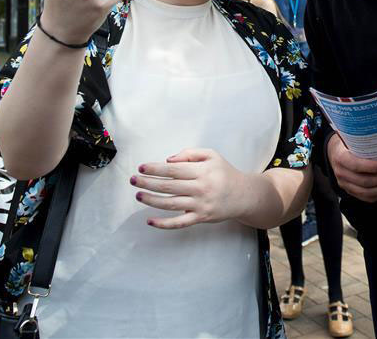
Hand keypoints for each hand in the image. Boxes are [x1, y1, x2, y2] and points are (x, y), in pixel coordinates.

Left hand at [131, 148, 248, 228]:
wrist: (243, 195)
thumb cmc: (224, 173)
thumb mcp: (211, 155)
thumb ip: (190, 154)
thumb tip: (168, 160)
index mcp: (202, 171)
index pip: (174, 169)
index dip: (156, 168)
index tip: (142, 167)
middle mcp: (200, 188)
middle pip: (169, 186)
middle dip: (148, 182)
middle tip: (133, 180)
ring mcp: (200, 205)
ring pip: (171, 204)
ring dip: (152, 200)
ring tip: (138, 195)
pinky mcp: (200, 218)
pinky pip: (179, 223)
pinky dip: (163, 224)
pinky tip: (150, 220)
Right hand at [327, 134, 376, 201]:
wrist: (335, 152)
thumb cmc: (348, 143)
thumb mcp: (351, 137)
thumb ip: (364, 140)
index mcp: (340, 157)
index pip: (355, 165)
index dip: (372, 167)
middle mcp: (341, 173)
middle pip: (364, 181)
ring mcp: (345, 184)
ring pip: (366, 192)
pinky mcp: (350, 191)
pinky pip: (367, 198)